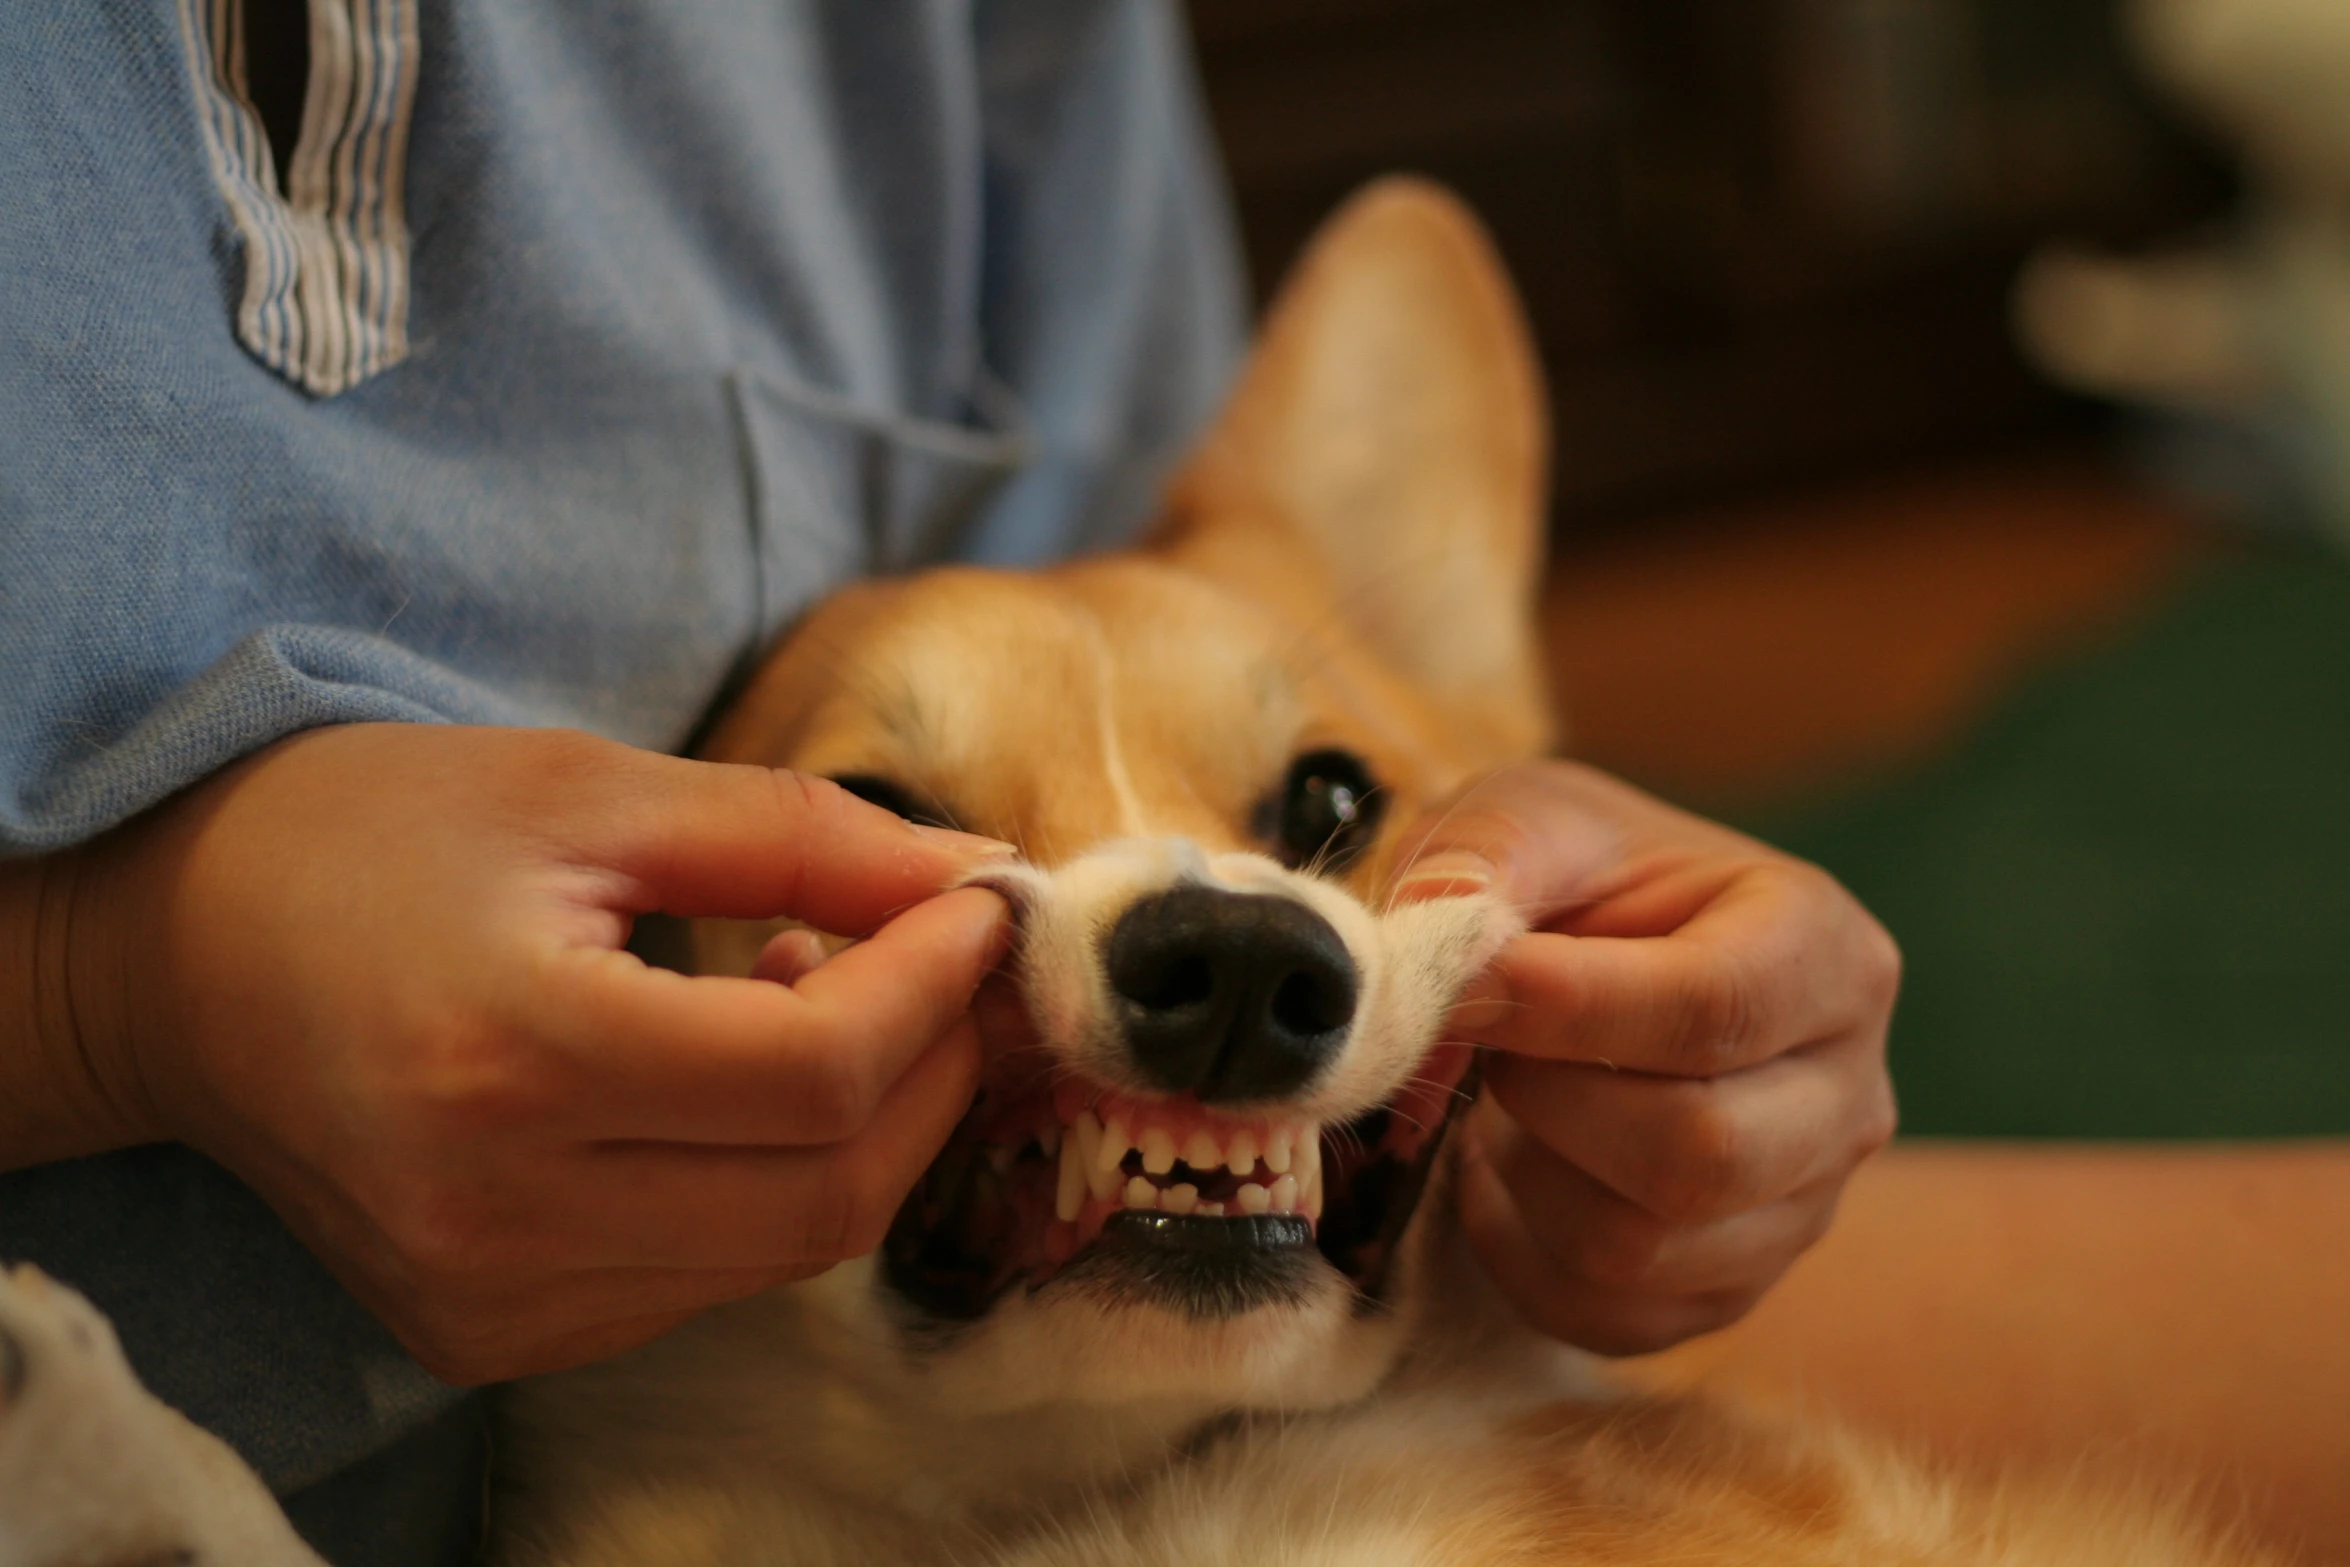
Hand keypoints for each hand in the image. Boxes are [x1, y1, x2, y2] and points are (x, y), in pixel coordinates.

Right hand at [49, 724, 1011, 1381]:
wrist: (177, 962)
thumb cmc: (373, 836)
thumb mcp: (591, 789)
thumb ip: (801, 837)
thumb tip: (981, 879)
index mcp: (516, 1055)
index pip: (818, 1073)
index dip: (939, 985)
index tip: (984, 904)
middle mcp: (497, 1212)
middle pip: (827, 1193)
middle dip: (936, 1072)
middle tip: (951, 962)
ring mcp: (490, 1296)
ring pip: (782, 1252)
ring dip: (861, 1130)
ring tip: (825, 992)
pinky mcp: (489, 1331)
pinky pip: (704, 1281)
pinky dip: (771, 1185)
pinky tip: (741, 1080)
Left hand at [1388, 760, 1897, 1355]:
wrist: (1587, 959)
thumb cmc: (1573, 881)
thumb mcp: (1530, 818)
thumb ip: (1484, 858)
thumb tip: (1440, 929)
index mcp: (1827, 951)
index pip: (1718, 1010)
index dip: (1572, 1009)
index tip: (1469, 985)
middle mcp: (1848, 1091)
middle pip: (1701, 1153)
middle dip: (1549, 1101)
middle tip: (1486, 1045)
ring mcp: (1802, 1205)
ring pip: (1642, 1248)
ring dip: (1525, 1175)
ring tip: (1499, 1098)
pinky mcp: (1730, 1287)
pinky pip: (1605, 1314)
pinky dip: (1518, 1250)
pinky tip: (1504, 1167)